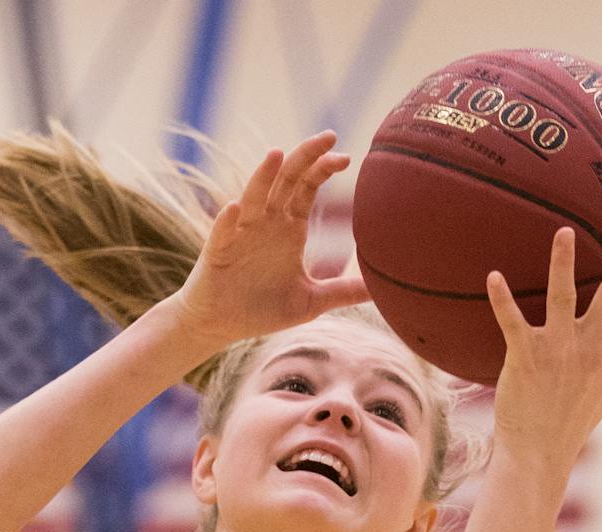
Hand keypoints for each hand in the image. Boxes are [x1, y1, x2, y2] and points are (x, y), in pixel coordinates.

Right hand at [165, 132, 369, 350]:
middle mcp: (266, 223)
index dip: (324, 168)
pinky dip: (227, 220)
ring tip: (277, 154)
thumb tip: (383, 291)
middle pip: (286, 180)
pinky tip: (234, 209)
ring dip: (263, 176)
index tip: (347, 158)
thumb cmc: (263, 309)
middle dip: (305, 156)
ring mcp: (241, 234)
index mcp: (289, 227)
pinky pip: (223, 232)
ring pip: (253, 197)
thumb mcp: (312, 301)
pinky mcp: (218, 253)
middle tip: (328, 136)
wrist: (220, 324)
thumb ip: (344, 291)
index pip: (307, 187)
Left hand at [485, 221, 601, 478]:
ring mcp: (559, 351)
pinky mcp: (526, 358)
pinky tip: (494, 276)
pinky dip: (502, 300)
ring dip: (563, 264)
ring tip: (564, 231)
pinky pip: (513, 323)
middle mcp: (591, 348)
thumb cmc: (573, 421)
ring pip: (564, 299)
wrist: (539, 453)